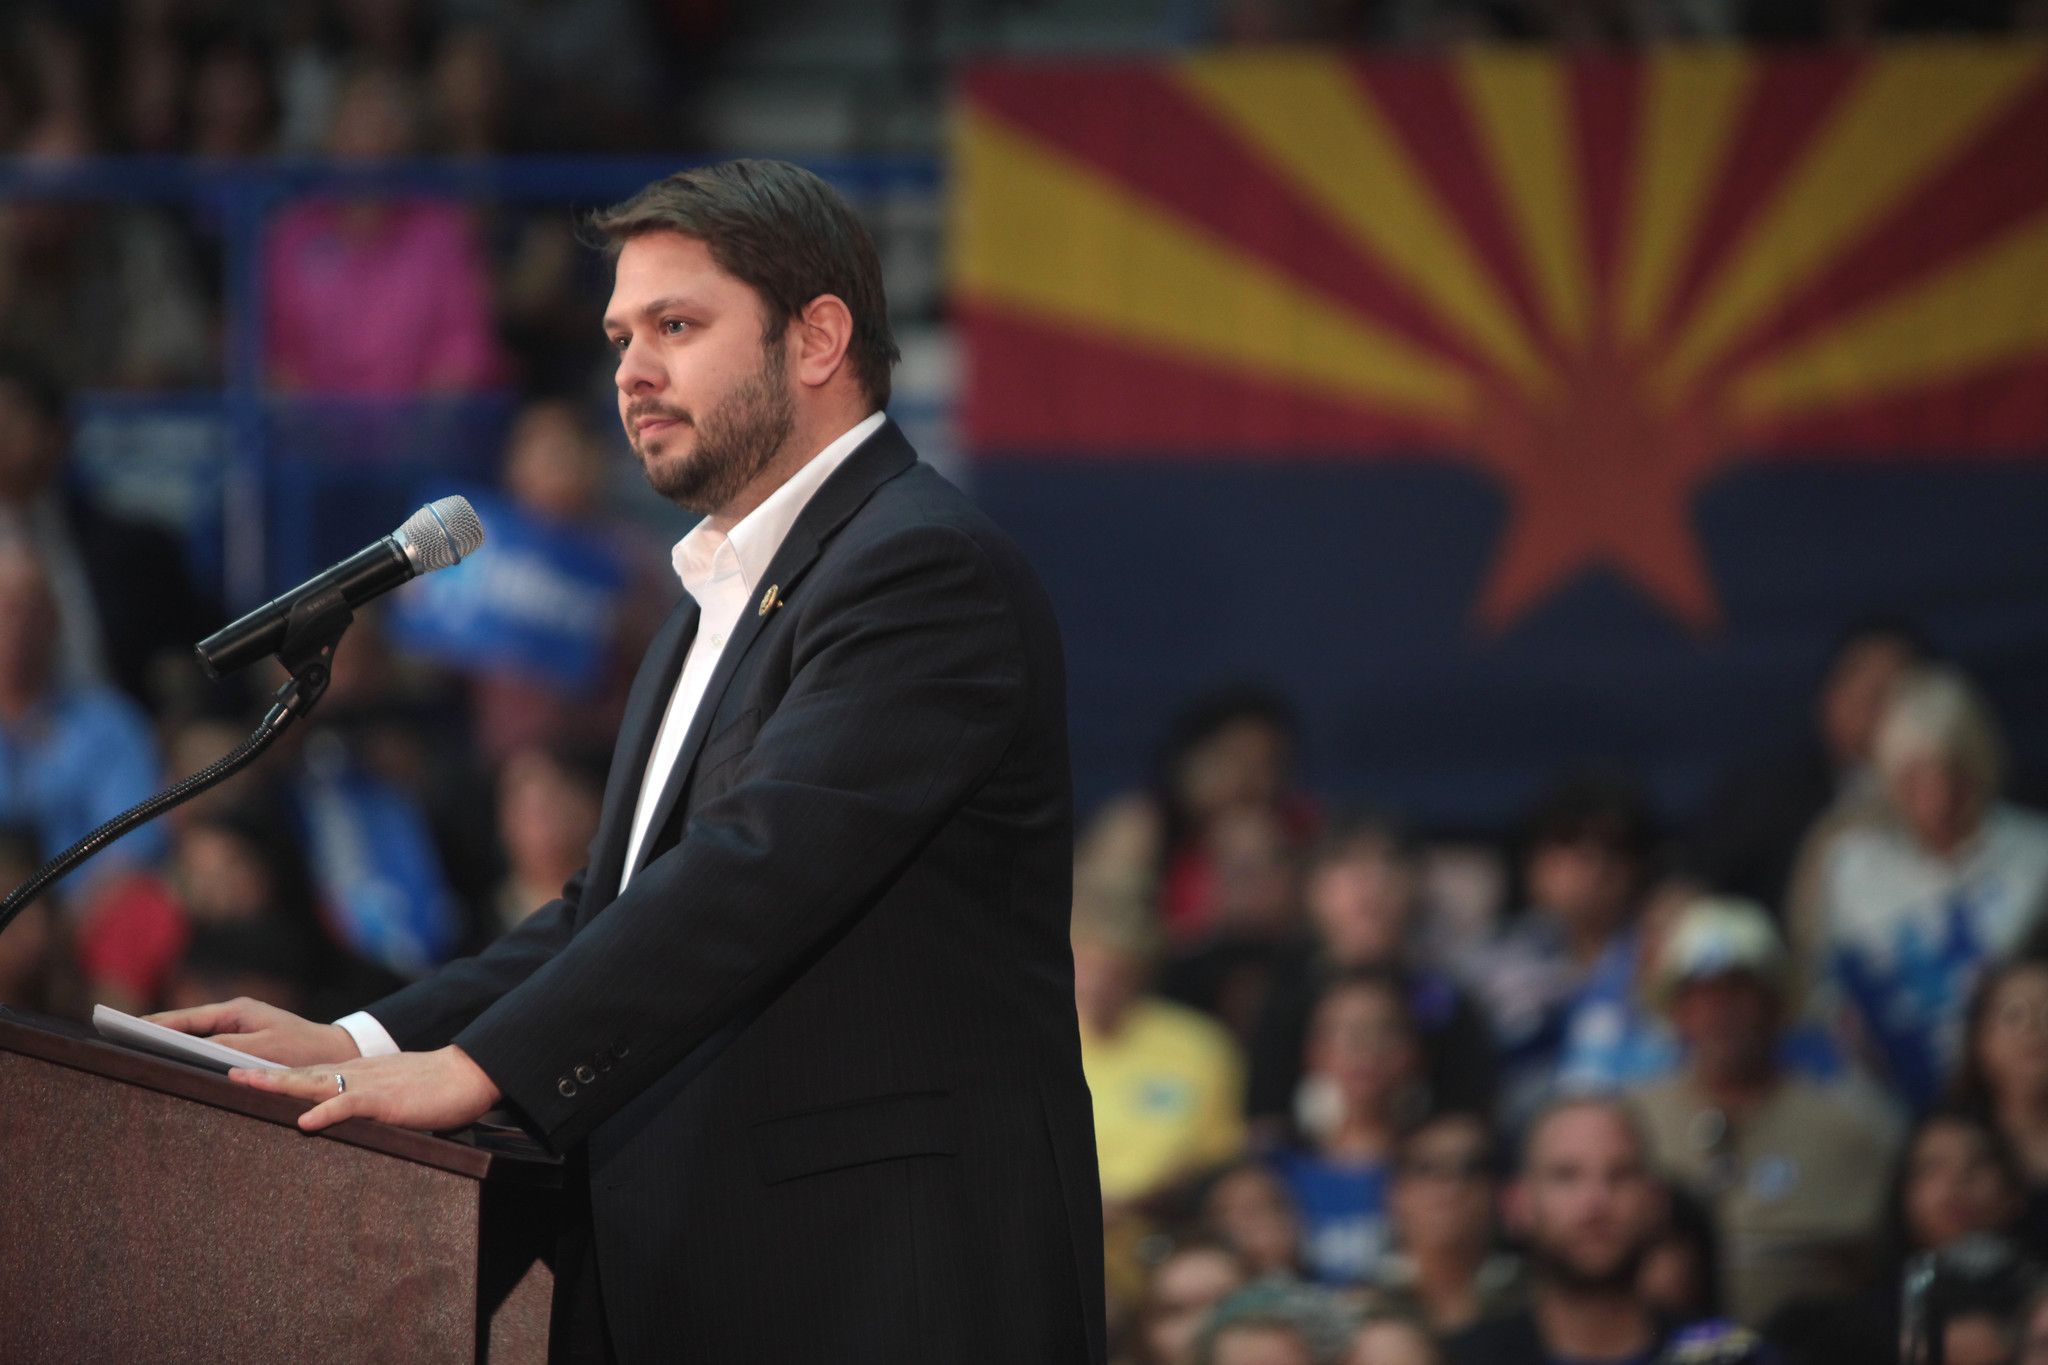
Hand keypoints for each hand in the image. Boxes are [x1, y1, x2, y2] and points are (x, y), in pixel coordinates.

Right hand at [145, 997, 360, 1067]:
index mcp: (237, 1011)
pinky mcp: (244, 1042)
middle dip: (156, 1033)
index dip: (155, 1025)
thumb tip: (192, 1048)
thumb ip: (228, 1047)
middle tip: (122, 1042)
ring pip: (196, 1036)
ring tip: (138, 1055)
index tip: (126, 1028)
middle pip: (186, 1025)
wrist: (336, 1052)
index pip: (186, 1018)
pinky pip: (209, 1047)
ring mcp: (238, 1028)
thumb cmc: (303, 1049)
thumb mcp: (264, 1050)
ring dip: (172, 1044)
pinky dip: (191, 1053)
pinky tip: (176, 1066)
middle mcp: (235, 1016)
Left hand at [230, 1046, 502, 1133]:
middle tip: (226, 1075)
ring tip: (246, 1085)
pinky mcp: (385, 1100)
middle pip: (299, 1073)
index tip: (242, 1077)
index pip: (306, 1073)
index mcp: (355, 1075)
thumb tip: (342, 1121)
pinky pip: (351, 1104)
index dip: (273, 1076)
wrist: (468, 1074)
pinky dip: (327, 1111)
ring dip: (279, 1085)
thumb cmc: (436, 1089)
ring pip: (315, 1082)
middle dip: (261, 1076)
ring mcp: (368, 1085)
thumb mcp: (392, 1093)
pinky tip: (306, 1121)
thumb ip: (365, 1105)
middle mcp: (354, 1075)